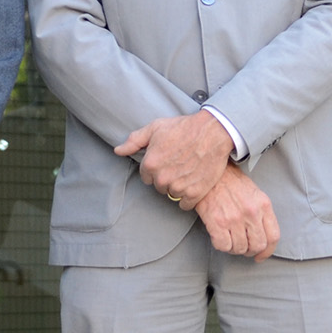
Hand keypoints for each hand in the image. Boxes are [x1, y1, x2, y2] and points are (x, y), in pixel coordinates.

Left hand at [115, 111, 233, 207]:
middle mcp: (162, 178)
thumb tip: (118, 150)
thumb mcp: (156, 128)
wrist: (213, 132)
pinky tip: (194, 183)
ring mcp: (178, 186)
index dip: (156, 168)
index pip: (146, 177)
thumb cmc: (185, 127)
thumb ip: (134, 140)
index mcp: (150, 163)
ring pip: (172, 194)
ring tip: (188, 171)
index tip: (167, 161)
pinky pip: (185, 204)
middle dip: (167, 177)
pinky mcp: (194, 193)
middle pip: (159, 186)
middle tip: (179, 164)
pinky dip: (189, 197)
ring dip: (178, 186)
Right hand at [196, 165, 278, 259]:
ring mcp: (235, 218)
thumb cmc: (231, 182)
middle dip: (250, 251)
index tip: (261, 256)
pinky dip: (221, 245)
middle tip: (243, 247)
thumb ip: (261, 213)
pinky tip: (219, 236)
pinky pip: (223, 246)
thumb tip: (262, 236)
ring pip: (240, 248)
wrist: (211, 172)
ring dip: (234, 248)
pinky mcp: (217, 222)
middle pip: (257, 245)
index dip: (268, 251)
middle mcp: (251, 213)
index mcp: (263, 205)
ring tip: (229, 238)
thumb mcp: (254, 193)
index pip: (273, 236)